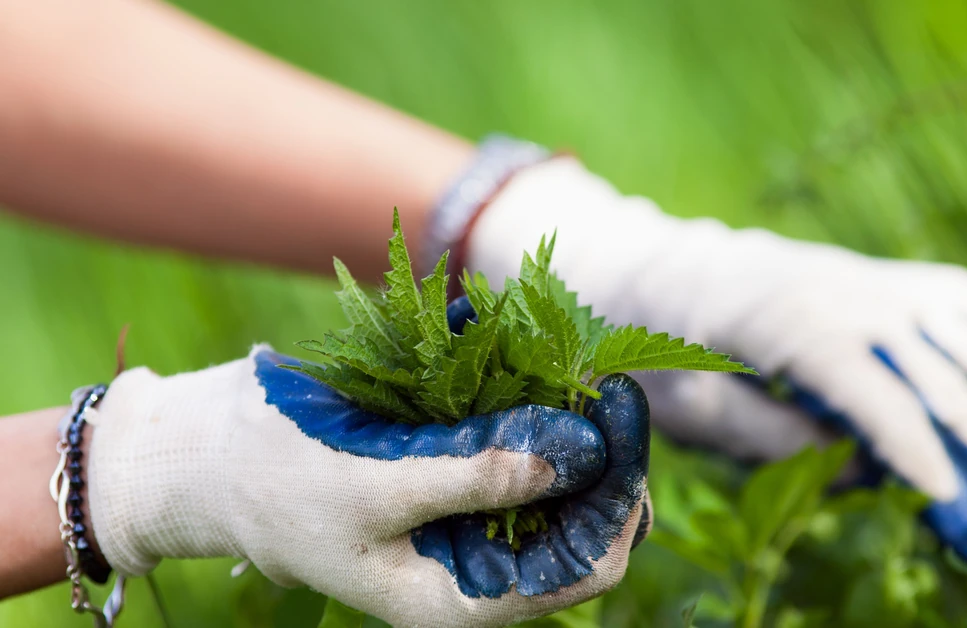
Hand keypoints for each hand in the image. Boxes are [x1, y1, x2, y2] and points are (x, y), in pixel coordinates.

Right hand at [87, 346, 651, 626]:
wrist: (203, 455)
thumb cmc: (276, 484)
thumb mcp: (377, 487)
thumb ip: (479, 477)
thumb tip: (578, 455)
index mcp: (462, 597)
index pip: (585, 566)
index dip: (616, 496)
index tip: (618, 416)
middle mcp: (477, 563)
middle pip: (583, 517)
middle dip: (600, 452)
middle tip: (604, 380)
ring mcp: (467, 515)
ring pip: (556, 475)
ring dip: (570, 420)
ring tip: (573, 361)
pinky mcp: (452, 470)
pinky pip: (513, 439)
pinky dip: (526, 399)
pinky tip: (527, 355)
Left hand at [466, 157, 966, 560]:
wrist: (668, 271)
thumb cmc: (668, 346)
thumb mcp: (694, 409)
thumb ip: (775, 441)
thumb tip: (864, 468)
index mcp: (785, 321)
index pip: (868, 387)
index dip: (911, 444)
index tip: (947, 496)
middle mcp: (842, 288)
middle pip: (931, 362)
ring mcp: (873, 276)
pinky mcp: (890, 278)